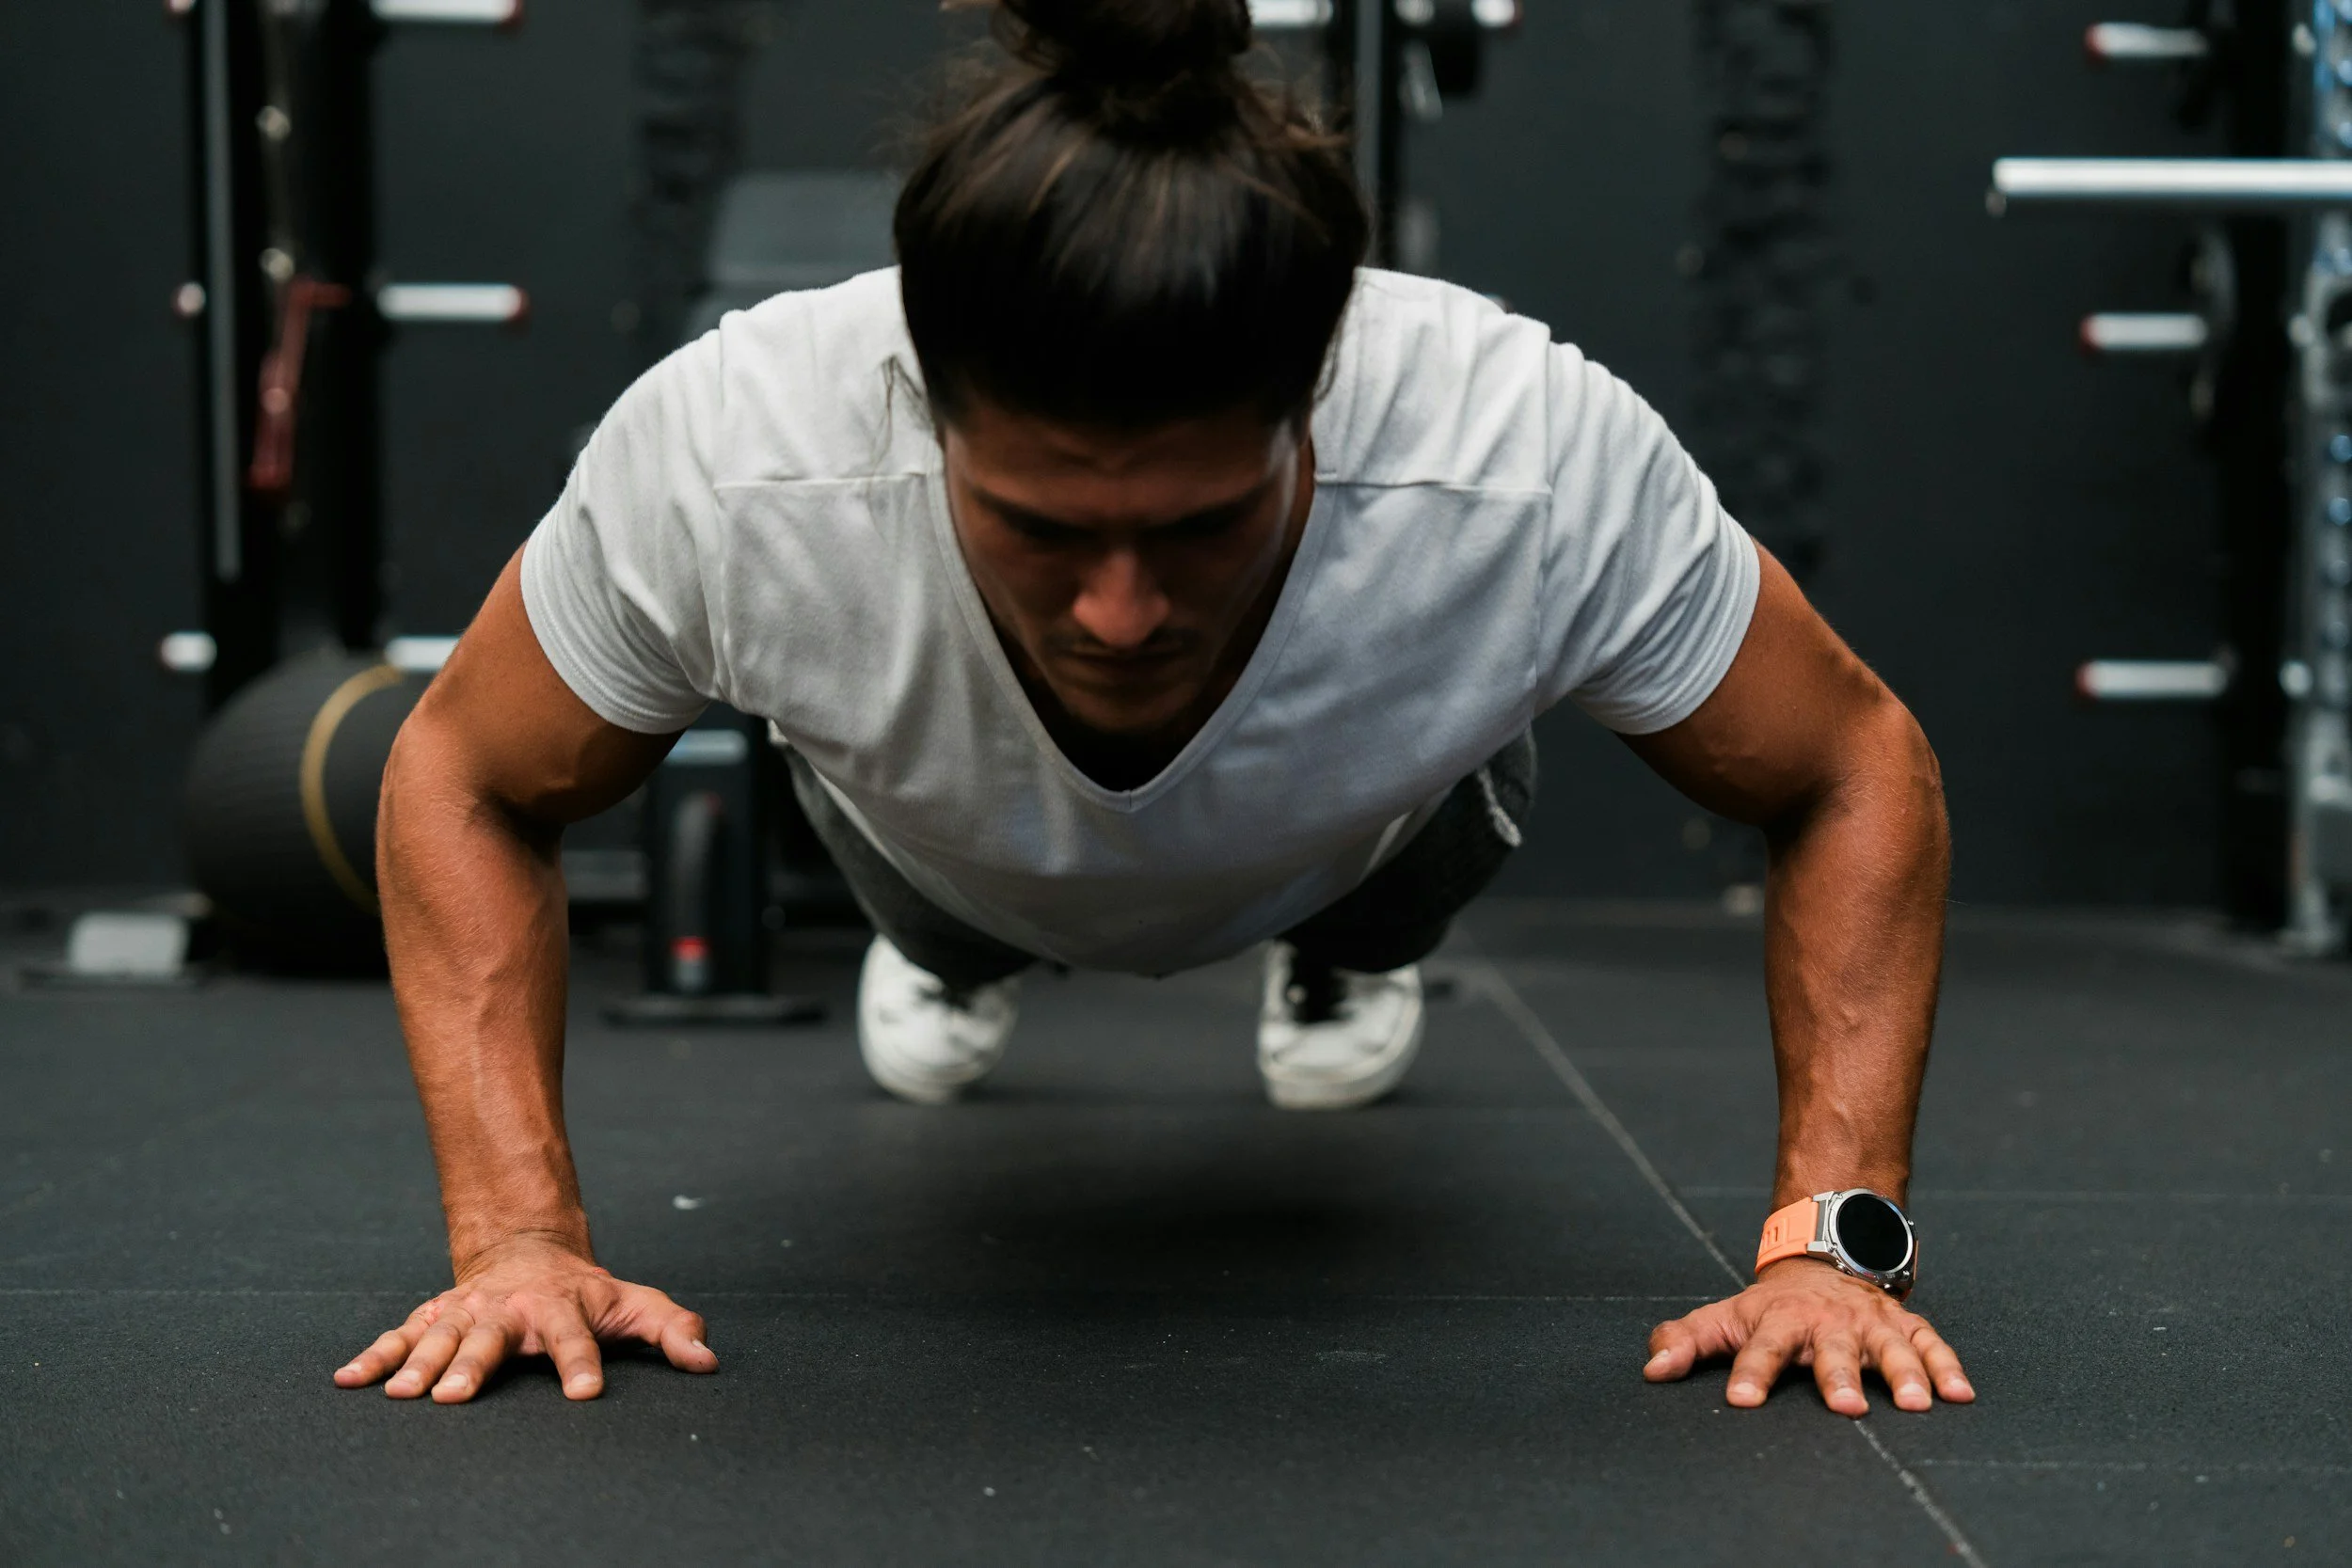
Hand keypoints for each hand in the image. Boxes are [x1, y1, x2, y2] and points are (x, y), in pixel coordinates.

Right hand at [332, 1235, 717, 1402]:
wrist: (528, 1250)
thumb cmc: (587, 1291)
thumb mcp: (636, 1303)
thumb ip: (673, 1330)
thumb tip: (708, 1360)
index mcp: (561, 1307)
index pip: (576, 1337)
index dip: (582, 1363)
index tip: (585, 1393)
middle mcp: (509, 1309)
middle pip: (490, 1338)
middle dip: (473, 1365)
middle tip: (454, 1395)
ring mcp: (467, 1311)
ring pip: (439, 1336)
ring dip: (417, 1363)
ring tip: (401, 1394)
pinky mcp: (434, 1317)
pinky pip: (399, 1337)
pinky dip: (373, 1356)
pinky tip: (348, 1380)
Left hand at [1641, 1259, 1973, 1415]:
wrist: (1823, 1260)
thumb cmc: (1768, 1307)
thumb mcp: (1724, 1317)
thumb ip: (1685, 1341)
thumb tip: (1651, 1371)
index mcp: (1779, 1320)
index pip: (1760, 1348)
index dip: (1748, 1373)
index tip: (1740, 1400)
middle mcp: (1827, 1321)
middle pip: (1833, 1350)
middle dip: (1838, 1377)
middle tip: (1846, 1409)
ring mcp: (1870, 1322)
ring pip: (1890, 1347)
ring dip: (1904, 1374)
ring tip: (1915, 1404)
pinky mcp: (1905, 1325)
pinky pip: (1931, 1343)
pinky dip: (1948, 1366)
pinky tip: (1960, 1394)